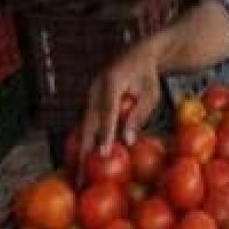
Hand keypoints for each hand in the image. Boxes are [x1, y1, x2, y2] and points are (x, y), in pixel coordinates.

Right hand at [80, 42, 160, 162]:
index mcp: (112, 81)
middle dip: (83, 148)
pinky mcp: (90, 101)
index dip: (105, 133)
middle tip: (81, 173)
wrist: (137, 55)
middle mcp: (95, 88)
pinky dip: (84, 140)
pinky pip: (87, 123)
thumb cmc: (148, 76)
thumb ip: (139, 116)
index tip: (104, 153)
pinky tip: (83, 160)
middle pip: (87, 121)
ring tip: (77, 174)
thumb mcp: (151, 94)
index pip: (107, 112)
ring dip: (80, 148)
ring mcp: (89, 94)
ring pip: (83, 124)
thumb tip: (128, 142)